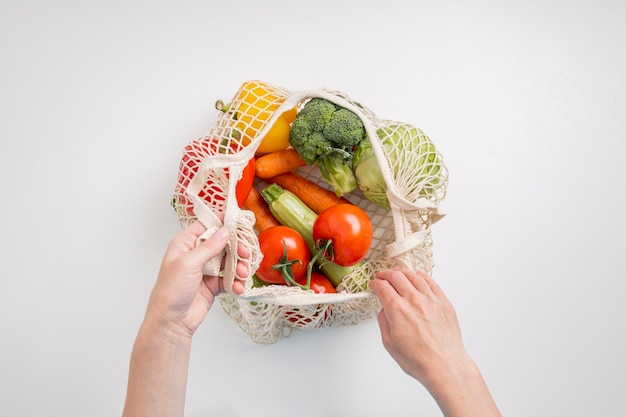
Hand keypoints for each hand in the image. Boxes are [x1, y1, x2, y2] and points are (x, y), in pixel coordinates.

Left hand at [144, 221, 248, 339]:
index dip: (222, 223)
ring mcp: (205, 270)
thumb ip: (209, 246)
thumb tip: (225, 231)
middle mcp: (196, 255)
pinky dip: (236, 282)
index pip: (206, 226)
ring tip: (242, 274)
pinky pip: (229, 279)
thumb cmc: (170, 292)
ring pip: (229, 261)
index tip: (238, 223)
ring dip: (239, 266)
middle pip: (222, 243)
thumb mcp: (188, 263)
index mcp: (185, 244)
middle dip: (236, 248)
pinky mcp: (213, 285)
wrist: (171, 322)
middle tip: (245, 253)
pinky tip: (237, 288)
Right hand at [371, 268, 501, 416]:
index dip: (375, 283)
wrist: (445, 366)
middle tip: (383, 277)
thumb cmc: (420, 359)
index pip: (382, 287)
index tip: (374, 285)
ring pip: (414, 276)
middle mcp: (414, 300)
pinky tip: (419, 276)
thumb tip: (384, 311)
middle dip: (386, 274)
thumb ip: (384, 322)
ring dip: (402, 273)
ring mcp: (431, 300)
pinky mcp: (444, 302)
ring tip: (398, 275)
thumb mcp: (389, 343)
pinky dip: (422, 276)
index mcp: (397, 309)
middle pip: (396, 276)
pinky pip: (431, 282)